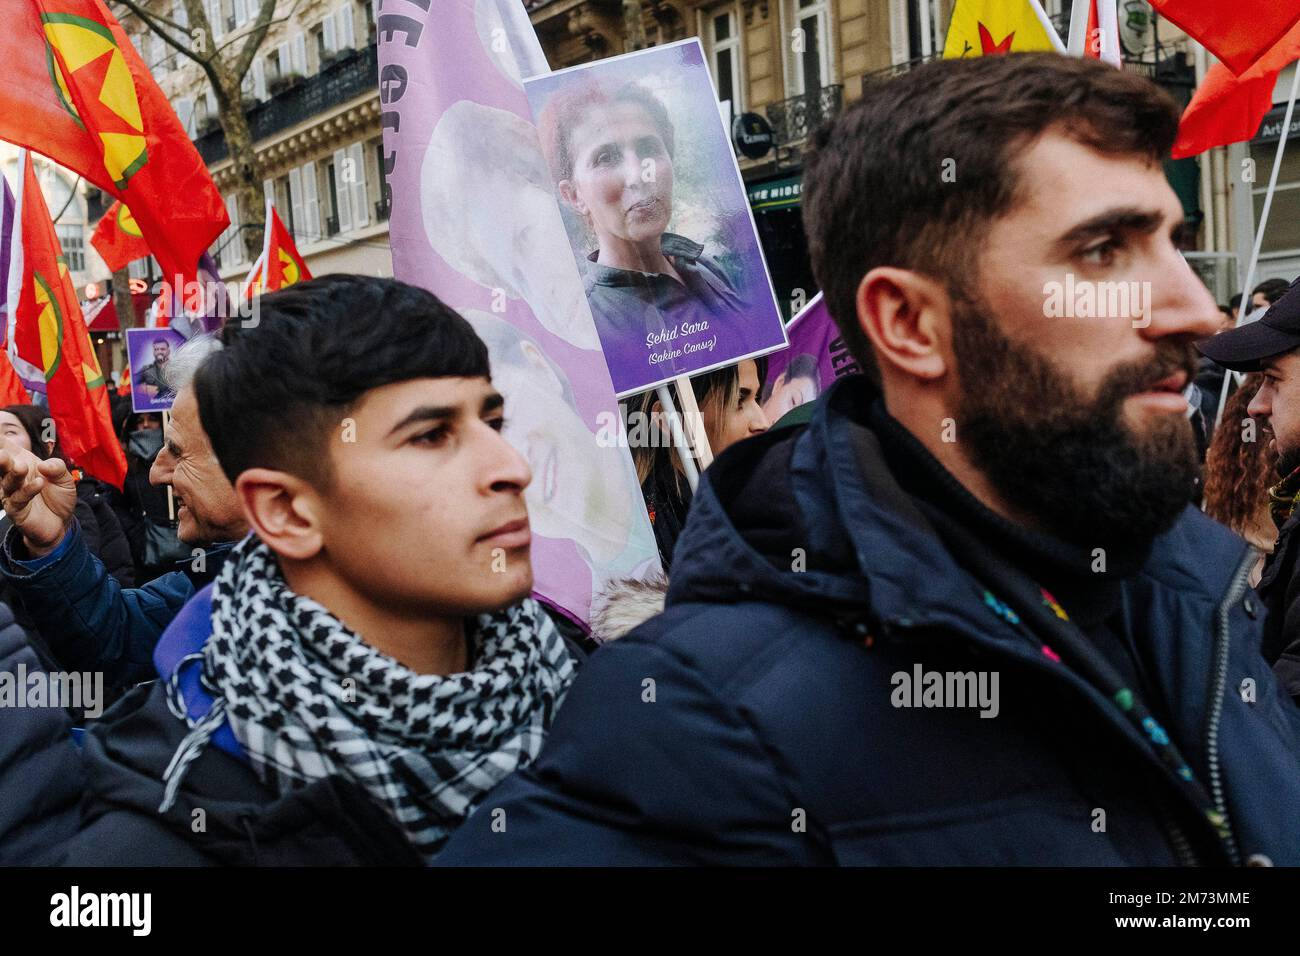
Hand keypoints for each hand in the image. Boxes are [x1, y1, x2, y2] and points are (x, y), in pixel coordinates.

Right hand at [0, 441, 76, 557]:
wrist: (62, 522)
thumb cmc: (58, 496)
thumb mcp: (65, 479)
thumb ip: (58, 468)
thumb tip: (44, 465)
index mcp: (21, 462)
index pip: (6, 447)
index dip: (1, 441)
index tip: (0, 435)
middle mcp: (12, 476)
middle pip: (2, 464)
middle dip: (1, 458)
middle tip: (2, 454)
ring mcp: (11, 493)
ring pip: (7, 482)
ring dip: (14, 474)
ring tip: (21, 467)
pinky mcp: (16, 509)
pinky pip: (19, 499)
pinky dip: (28, 491)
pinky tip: (38, 483)